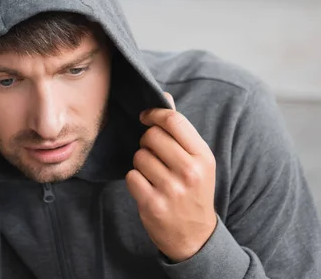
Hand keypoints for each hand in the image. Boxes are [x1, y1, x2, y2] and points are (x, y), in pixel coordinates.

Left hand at [126, 94, 216, 261]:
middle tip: (154, 153)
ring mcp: (171, 190)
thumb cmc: (194, 190)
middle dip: (147, 141)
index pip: (173, 121)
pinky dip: (135, 179)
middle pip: (152, 136)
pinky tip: (147, 188)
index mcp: (203, 156)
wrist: (196, 238)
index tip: (145, 117)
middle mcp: (189, 172)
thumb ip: (181, 131)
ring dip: (141, 162)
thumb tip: (165, 97)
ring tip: (153, 174)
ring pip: (139, 156)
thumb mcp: (198, 161)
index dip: (154, 114)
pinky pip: (131, 176)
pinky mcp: (152, 205)